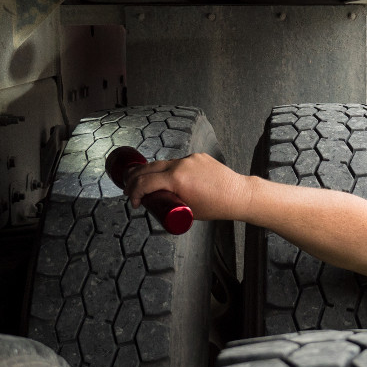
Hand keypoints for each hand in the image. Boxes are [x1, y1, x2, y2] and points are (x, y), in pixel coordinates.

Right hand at [123, 152, 251, 221]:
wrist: (238, 194)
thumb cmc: (215, 206)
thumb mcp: (186, 209)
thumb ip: (169, 202)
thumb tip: (158, 202)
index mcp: (176, 180)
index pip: (145, 182)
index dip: (134, 193)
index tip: (134, 202)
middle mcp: (181, 165)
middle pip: (149, 168)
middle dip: (135, 178)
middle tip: (129, 189)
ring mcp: (189, 159)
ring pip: (163, 163)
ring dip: (151, 172)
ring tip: (143, 181)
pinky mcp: (197, 156)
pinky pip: (179, 162)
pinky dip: (170, 170)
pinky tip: (169, 178)